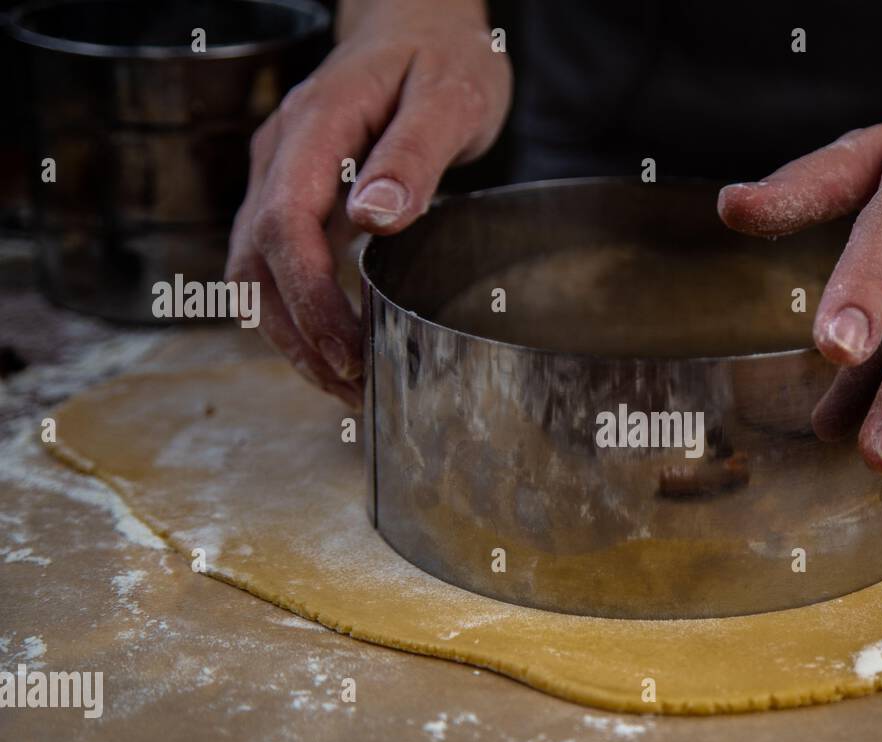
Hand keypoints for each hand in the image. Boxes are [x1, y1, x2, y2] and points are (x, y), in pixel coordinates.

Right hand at [225, 0, 509, 406]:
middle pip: (254, 263)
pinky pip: (278, 267)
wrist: (419, 23)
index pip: (283, 224)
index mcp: (313, 127)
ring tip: (347, 386)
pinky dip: (300, 317)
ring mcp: (281, 178)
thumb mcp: (449, 96)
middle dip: (297, 336)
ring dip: (292, 337)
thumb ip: (412, 156)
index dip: (308, 298)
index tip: (346, 349)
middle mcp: (281, 156)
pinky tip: (341, 349)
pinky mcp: (296, 198)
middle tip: (353, 388)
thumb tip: (373, 220)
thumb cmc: (441, 56)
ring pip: (255, 274)